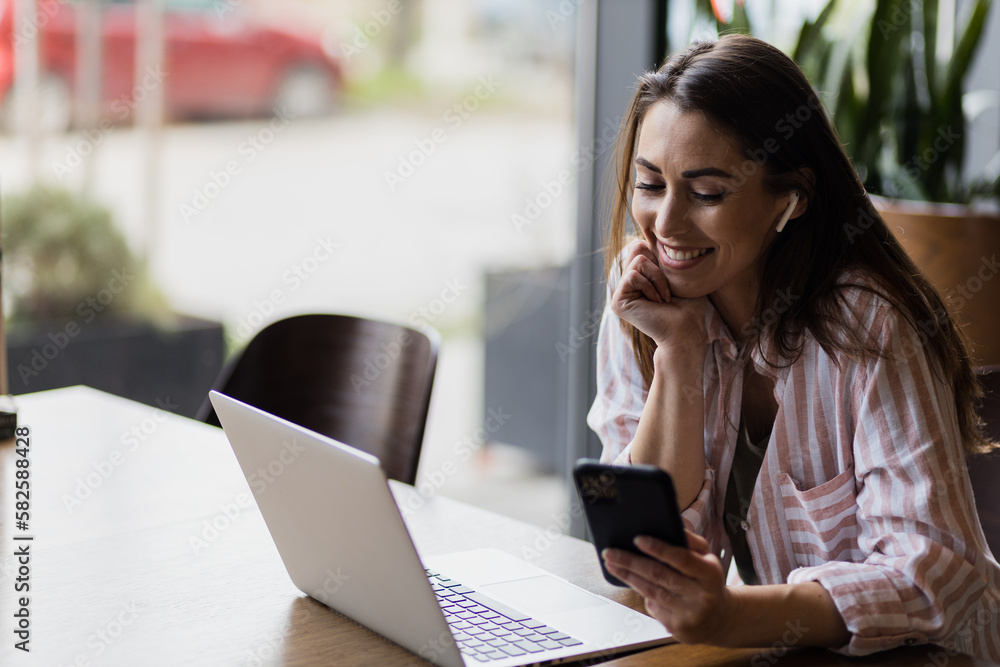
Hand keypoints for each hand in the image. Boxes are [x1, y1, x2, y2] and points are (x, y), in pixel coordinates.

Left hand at [602, 530, 732, 644]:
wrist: (719, 619)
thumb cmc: (706, 580)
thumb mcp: (707, 558)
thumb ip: (690, 541)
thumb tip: (672, 523)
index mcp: (710, 573)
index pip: (682, 558)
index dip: (659, 548)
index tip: (638, 539)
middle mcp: (701, 595)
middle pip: (659, 575)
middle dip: (631, 562)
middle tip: (610, 552)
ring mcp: (689, 614)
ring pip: (651, 591)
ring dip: (627, 576)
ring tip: (611, 564)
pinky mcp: (677, 627)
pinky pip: (652, 605)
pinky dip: (641, 592)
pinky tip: (630, 581)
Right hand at [610, 240, 707, 353]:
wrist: (686, 330)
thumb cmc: (688, 305)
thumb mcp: (675, 272)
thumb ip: (658, 256)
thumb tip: (642, 240)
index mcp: (638, 277)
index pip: (643, 246)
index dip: (660, 257)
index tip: (671, 281)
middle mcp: (627, 284)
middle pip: (637, 248)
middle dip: (658, 265)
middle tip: (666, 289)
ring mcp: (620, 292)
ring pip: (637, 259)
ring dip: (657, 277)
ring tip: (663, 297)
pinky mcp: (618, 301)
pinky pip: (633, 275)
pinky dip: (650, 285)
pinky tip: (656, 302)